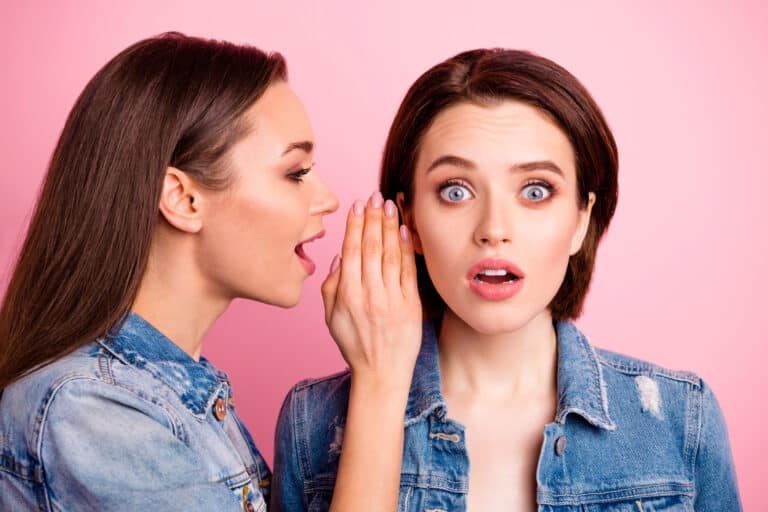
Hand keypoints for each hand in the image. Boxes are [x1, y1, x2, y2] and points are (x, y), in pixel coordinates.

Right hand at [321, 191, 421, 388]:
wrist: (382, 374)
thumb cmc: (354, 345)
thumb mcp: (331, 318)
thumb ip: (331, 286)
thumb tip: (340, 256)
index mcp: (347, 295)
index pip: (351, 251)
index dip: (355, 225)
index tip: (357, 205)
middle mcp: (370, 294)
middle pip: (372, 247)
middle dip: (373, 217)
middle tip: (375, 195)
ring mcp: (392, 299)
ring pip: (391, 254)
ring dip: (390, 225)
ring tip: (390, 204)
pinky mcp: (411, 304)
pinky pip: (408, 270)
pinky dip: (407, 247)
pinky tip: (406, 229)